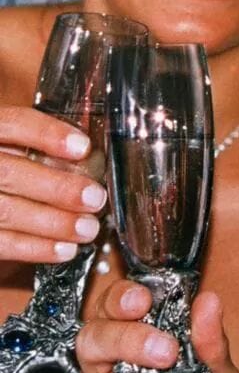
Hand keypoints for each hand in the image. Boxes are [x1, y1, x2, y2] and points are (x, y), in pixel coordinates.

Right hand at [0, 105, 105, 261]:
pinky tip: (65, 248)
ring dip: (54, 223)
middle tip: (95, 198)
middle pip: (10, 173)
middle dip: (58, 188)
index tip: (83, 147)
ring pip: (6, 211)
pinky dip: (35, 248)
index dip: (48, 135)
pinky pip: (0, 243)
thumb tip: (87, 157)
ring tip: (87, 228)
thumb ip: (38, 143)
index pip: (14, 124)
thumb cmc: (7, 160)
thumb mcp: (13, 140)